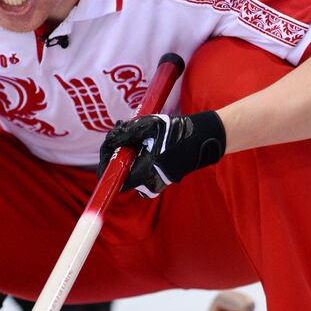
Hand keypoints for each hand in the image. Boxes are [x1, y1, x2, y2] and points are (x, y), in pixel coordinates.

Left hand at [98, 111, 225, 197]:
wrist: (203, 138)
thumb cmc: (176, 131)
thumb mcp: (148, 126)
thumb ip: (125, 134)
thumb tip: (109, 141)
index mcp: (144, 173)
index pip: (113, 177)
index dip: (106, 160)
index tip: (109, 143)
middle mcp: (149, 184)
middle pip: (121, 172)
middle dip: (118, 151)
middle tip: (123, 130)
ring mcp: (156, 184)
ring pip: (131, 172)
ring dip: (128, 154)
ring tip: (136, 134)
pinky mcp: (162, 181)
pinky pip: (142, 173)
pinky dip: (139, 159)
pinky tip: (146, 143)